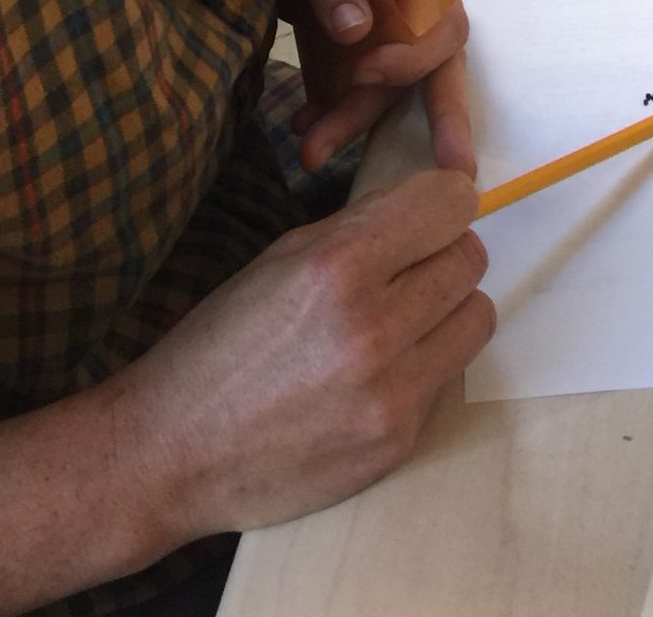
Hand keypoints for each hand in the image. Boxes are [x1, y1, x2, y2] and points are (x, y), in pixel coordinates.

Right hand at [114, 168, 493, 537]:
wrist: (175, 452)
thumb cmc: (223, 343)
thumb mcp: (283, 258)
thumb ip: (361, 228)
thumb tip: (429, 206)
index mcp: (338, 266)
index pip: (450, 205)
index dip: (444, 200)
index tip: (432, 209)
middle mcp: (374, 327)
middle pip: (470, 259)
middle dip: (443, 253)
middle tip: (407, 266)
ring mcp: (391, 393)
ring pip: (476, 317)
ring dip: (447, 309)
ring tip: (401, 317)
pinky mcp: (398, 442)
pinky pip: (448, 377)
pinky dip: (425, 364)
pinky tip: (378, 372)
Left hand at [264, 0, 472, 176]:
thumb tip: (359, 33)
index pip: (444, 21)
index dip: (415, 56)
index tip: (366, 73)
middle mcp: (409, 5)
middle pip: (435, 67)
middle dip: (444, 118)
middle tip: (453, 170)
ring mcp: (378, 35)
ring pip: (384, 91)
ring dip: (352, 123)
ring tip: (310, 150)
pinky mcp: (346, 57)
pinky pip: (349, 96)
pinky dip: (329, 118)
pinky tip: (303, 129)